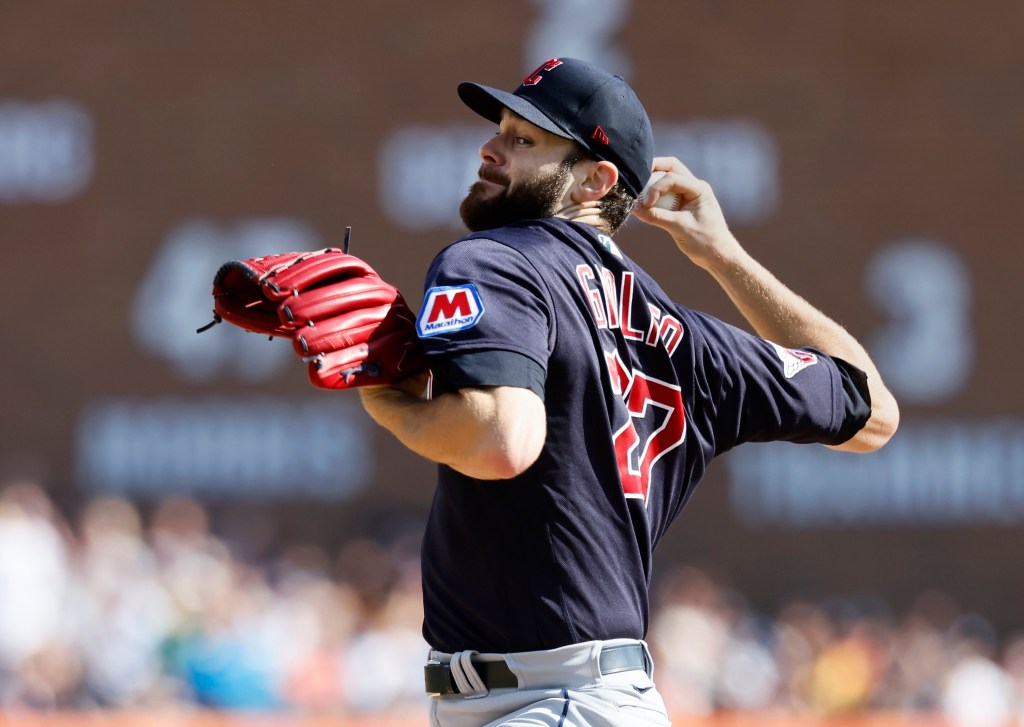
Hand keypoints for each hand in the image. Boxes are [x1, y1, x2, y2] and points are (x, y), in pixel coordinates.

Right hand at [632, 156, 739, 270]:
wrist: (718, 255)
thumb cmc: (706, 242)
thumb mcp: (680, 228)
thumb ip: (657, 217)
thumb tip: (635, 208)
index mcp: (699, 189)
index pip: (672, 177)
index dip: (655, 188)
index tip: (645, 204)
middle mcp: (694, 187)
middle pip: (670, 168)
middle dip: (652, 170)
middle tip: (635, 179)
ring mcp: (688, 195)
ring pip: (667, 179)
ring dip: (652, 184)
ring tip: (638, 196)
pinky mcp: (681, 205)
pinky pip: (665, 194)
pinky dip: (654, 197)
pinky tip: (644, 206)